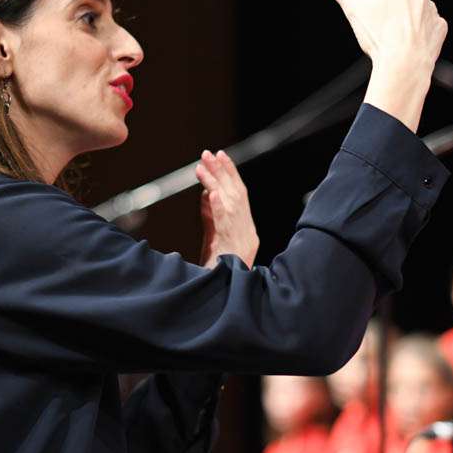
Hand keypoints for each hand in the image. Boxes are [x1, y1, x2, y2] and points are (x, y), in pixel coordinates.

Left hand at [195, 150, 258, 268]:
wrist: (225, 298)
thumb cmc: (219, 272)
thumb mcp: (214, 239)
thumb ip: (212, 216)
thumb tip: (207, 193)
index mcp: (246, 229)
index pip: (240, 195)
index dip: (231, 174)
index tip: (220, 156)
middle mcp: (248, 232)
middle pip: (237, 195)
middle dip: (224, 172)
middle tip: (209, 153)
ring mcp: (242, 241)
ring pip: (232, 205)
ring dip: (217, 183)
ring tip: (204, 166)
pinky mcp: (234, 250)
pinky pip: (227, 226)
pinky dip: (220, 208)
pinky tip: (213, 193)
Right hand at [310, 0, 447, 132]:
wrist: (404, 66)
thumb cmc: (378, 39)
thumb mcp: (354, 11)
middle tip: (387, 14)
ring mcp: (431, 7)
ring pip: (421, 2)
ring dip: (412, 11)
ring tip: (398, 31)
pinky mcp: (440, 25)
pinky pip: (431, 22)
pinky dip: (423, 28)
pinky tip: (411, 41)